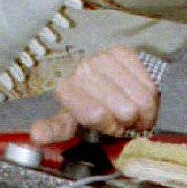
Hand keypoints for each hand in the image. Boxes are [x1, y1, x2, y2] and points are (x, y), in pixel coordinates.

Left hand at [28, 46, 158, 143]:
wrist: (103, 83)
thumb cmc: (87, 108)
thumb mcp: (70, 123)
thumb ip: (55, 131)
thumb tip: (36, 135)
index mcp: (65, 90)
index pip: (95, 114)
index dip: (110, 127)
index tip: (110, 128)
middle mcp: (83, 70)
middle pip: (125, 111)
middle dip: (128, 122)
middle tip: (122, 121)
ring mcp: (103, 58)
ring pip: (142, 99)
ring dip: (142, 112)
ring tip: (131, 111)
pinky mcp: (124, 52)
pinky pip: (150, 85)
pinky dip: (150, 98)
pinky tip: (137, 98)